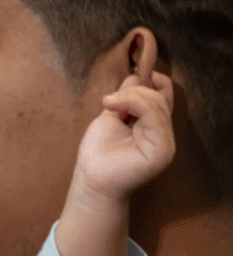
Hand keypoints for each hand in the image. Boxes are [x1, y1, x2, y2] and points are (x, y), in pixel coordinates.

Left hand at [73, 71, 175, 201]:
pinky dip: (134, 104)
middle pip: (161, 96)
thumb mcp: (111, 115)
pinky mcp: (162, 150)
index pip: (163, 93)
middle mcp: (163, 133)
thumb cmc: (98, 152)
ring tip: (109, 104)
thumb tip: (136, 76)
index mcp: (154, 125)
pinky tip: (113, 106)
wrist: (90, 179)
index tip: (129, 81)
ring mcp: (166, 142)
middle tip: (110, 100)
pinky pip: (155, 116)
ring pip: (157, 103)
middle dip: (135, 91)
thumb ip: (126, 97)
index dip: (150, 81)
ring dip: (130, 97)